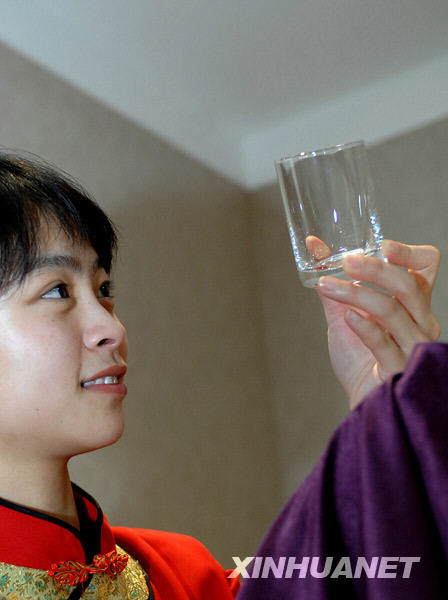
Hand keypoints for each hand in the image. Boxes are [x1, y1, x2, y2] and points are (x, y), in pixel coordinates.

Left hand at [309, 237, 441, 408]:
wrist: (363, 403)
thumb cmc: (361, 360)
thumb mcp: (345, 316)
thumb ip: (334, 285)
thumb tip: (315, 248)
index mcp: (412, 305)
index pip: (426, 267)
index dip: (409, 253)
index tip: (383, 245)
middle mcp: (420, 322)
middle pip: (408, 285)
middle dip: (376, 269)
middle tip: (346, 261)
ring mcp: (412, 347)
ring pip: (391, 310)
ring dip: (355, 294)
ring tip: (326, 286)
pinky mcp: (398, 370)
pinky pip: (385, 344)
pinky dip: (365, 327)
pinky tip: (347, 317)